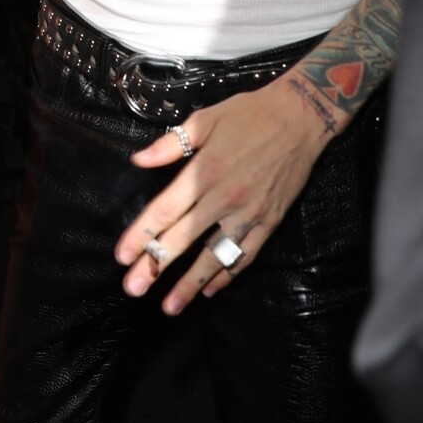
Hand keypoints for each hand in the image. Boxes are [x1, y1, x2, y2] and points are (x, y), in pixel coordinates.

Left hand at [114, 71, 331, 314]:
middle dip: (155, 267)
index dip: (141, 235)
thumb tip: (138, 160)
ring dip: (190, 284)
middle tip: (133, 289)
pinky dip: (227, 274)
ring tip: (170, 307)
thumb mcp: (204, 120)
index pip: (165, 211)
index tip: (122, 256)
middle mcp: (224, 198)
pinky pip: (245, 255)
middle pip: (183, 239)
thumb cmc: (248, 115)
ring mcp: (249, 214)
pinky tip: (210, 289)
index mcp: (204, 172)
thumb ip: (169, 145)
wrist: (300, 118)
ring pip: (215, 256)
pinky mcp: (269, 221)